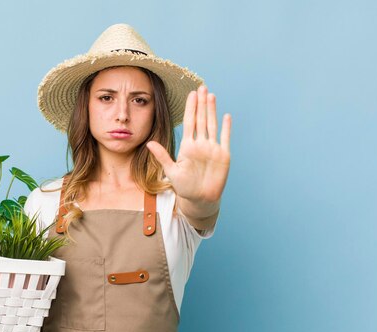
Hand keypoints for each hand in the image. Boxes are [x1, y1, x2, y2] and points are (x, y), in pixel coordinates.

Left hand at [147, 85, 230, 203]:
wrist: (200, 200)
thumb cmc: (185, 187)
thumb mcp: (171, 171)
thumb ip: (162, 155)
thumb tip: (149, 142)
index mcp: (188, 146)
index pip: (189, 123)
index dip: (190, 108)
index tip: (190, 94)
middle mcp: (201, 144)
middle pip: (201, 120)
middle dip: (201, 104)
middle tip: (201, 87)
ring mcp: (212, 149)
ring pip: (212, 125)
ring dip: (212, 111)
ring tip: (211, 95)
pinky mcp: (223, 156)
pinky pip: (225, 139)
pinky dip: (226, 128)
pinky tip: (226, 116)